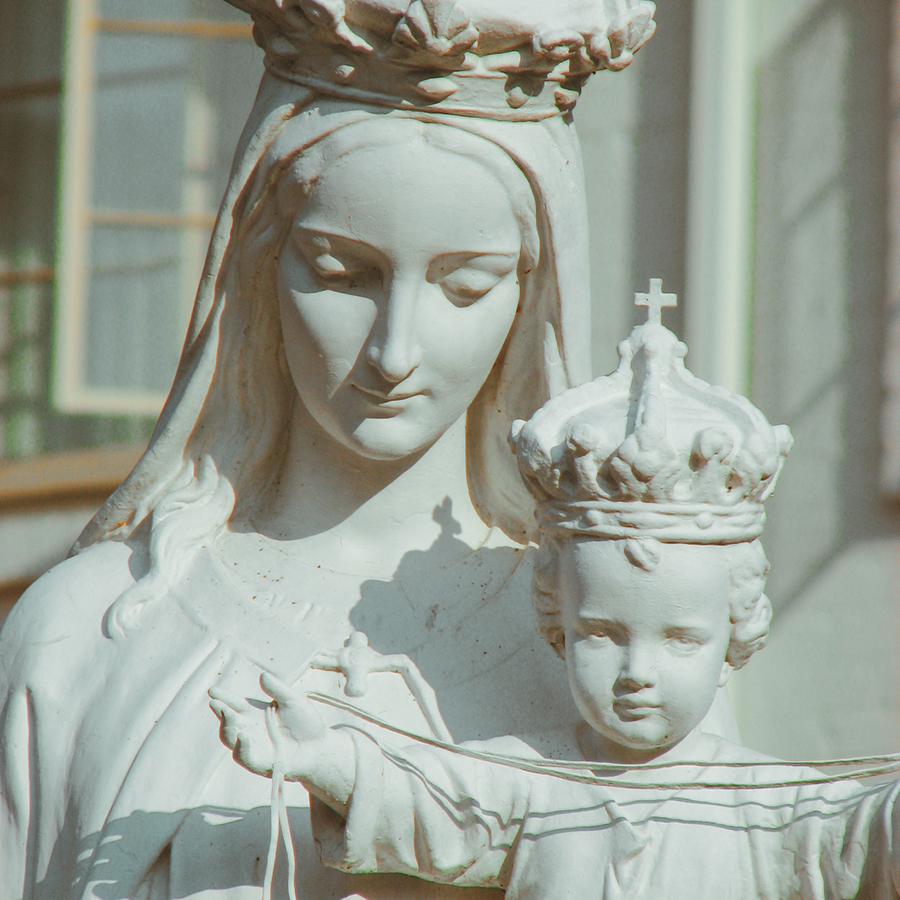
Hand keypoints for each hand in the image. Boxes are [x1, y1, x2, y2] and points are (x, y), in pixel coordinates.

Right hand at [209, 673, 327, 778]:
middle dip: (221, 712)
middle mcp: (250, 729)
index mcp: (255, 712)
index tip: (212, 690)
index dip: (223, 697)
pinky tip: (244, 735)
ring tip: (228, 715)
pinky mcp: (260, 762)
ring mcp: (254, 746)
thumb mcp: (293, 701)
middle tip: (216, 702)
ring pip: (231, 739)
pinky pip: (246, 757)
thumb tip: (262, 675)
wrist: (319, 747)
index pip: (235, 704)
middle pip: (229, 721)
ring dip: (227, 728)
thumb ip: (278, 690)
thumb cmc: (306, 722)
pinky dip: (242, 747)